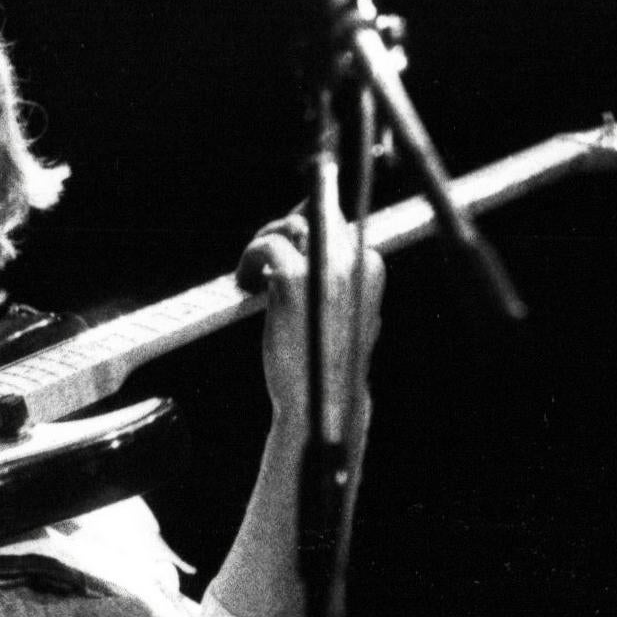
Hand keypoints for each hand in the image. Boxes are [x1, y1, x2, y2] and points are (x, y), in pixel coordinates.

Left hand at [240, 209, 385, 437]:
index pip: (339, 223)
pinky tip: (245, 281)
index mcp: (371, 269)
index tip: (291, 231)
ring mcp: (324, 267)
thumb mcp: (349, 316)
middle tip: (266, 247)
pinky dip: (250, 258)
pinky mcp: (293, 277)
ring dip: (265, 241)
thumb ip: (339, 280)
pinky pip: (267, 246)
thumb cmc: (328, 363)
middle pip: (317, 215)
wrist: (322, 401)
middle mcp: (353, 261)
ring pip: (290, 226)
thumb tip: (316, 246)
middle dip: (288, 223)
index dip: (311, 222)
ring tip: (253, 268)